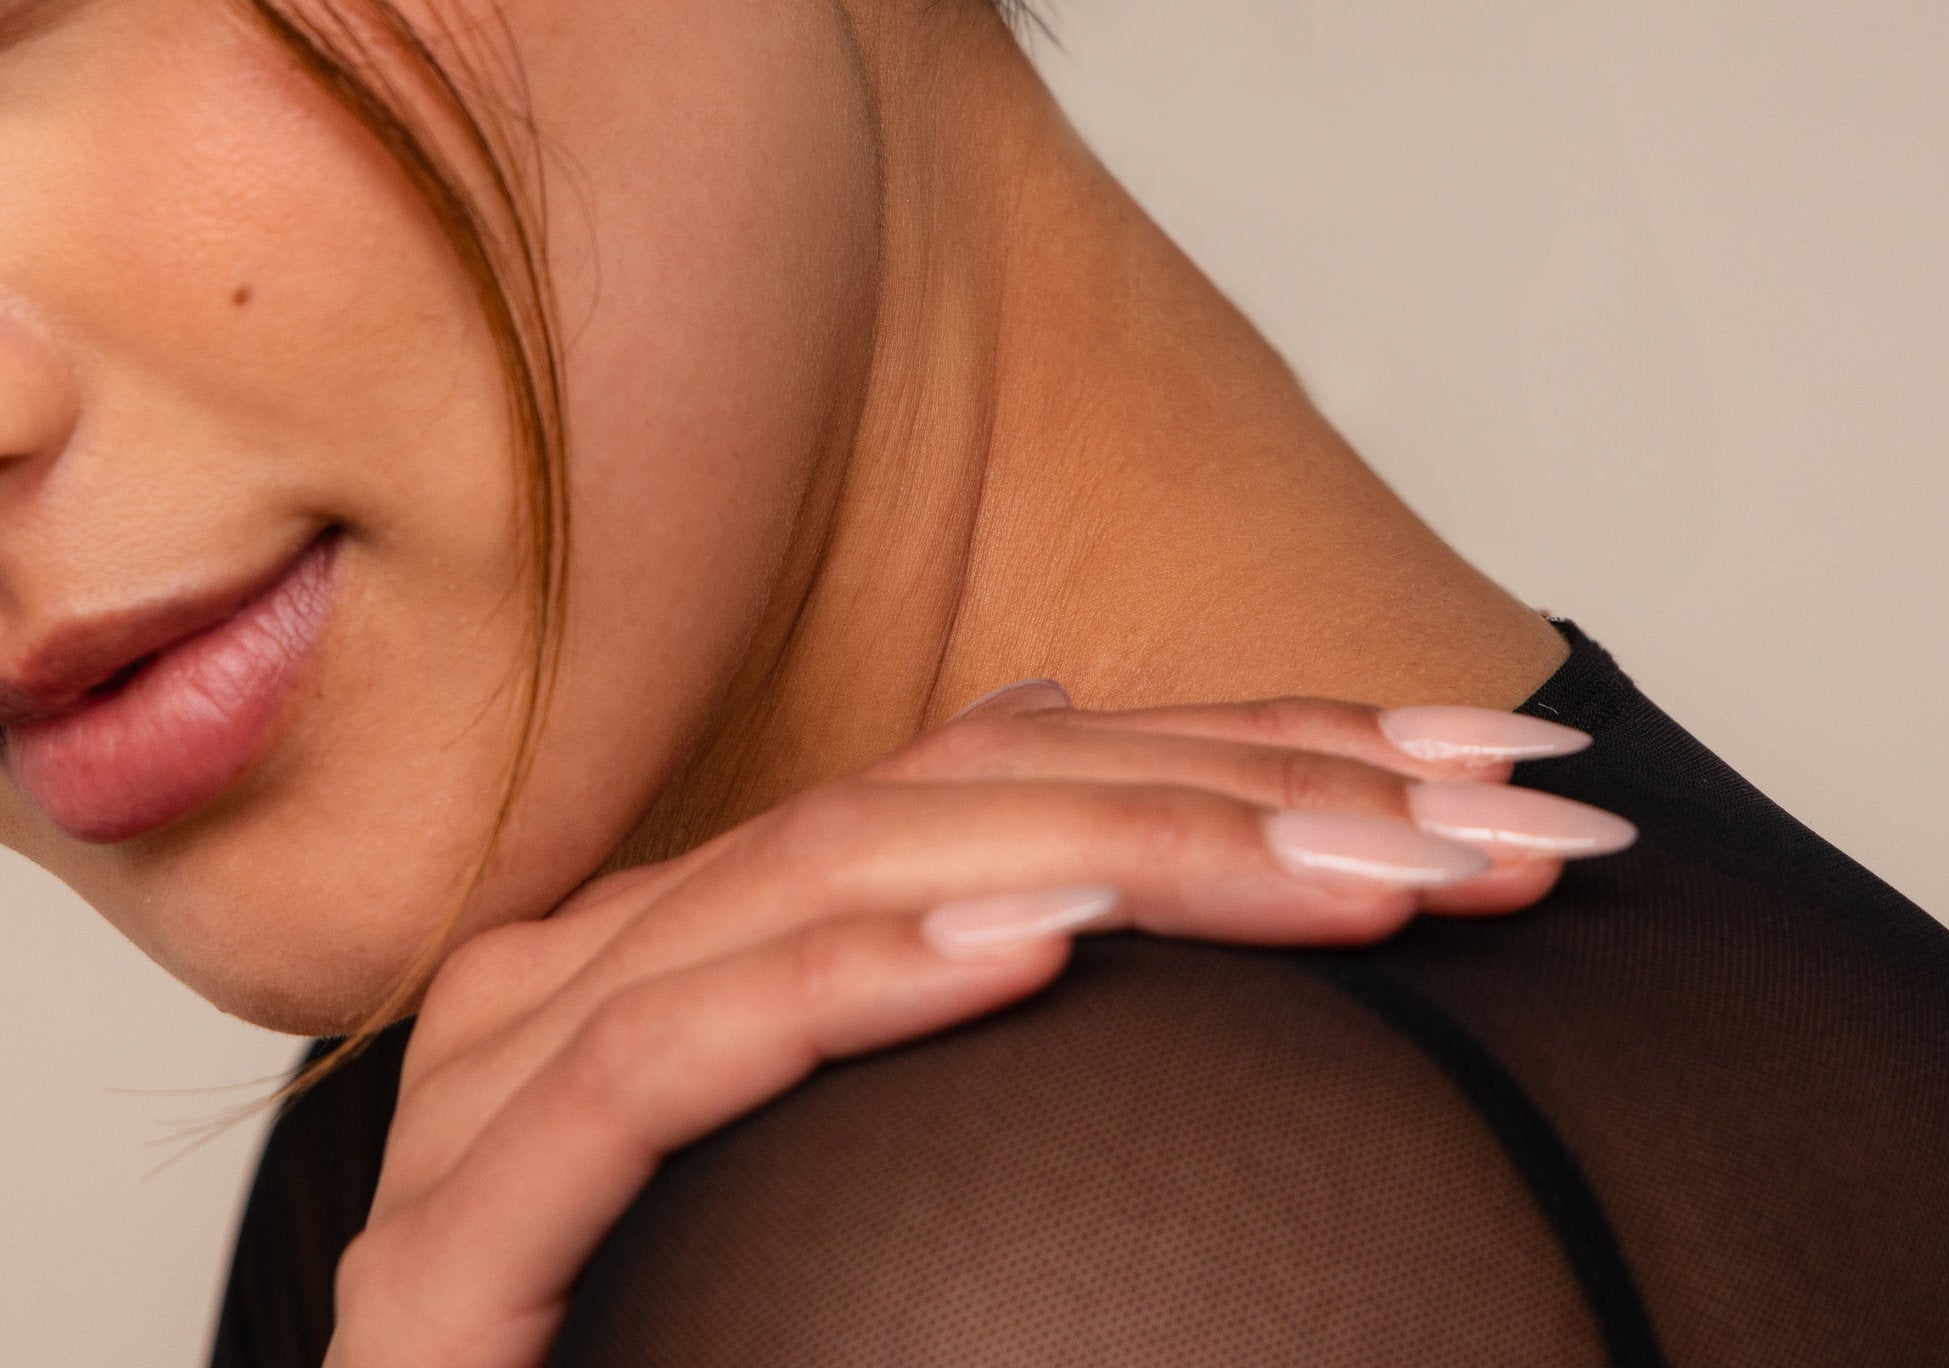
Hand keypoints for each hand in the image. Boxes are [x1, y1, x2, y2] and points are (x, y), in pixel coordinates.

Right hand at [324, 689, 1626, 1367]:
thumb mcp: (846, 1156)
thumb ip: (918, 944)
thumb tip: (1047, 702)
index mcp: (668, 944)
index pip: (991, 781)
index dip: (1245, 750)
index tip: (1488, 772)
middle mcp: (576, 976)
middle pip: (937, 810)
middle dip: (1244, 795)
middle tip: (1498, 817)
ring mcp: (495, 1097)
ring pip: (826, 882)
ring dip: (1115, 858)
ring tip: (1347, 876)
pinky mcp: (451, 1247)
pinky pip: (670, 1064)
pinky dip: (860, 986)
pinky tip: (1038, 951)